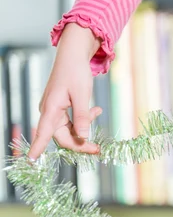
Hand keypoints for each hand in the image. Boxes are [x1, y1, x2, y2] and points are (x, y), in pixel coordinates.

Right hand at [28, 24, 103, 159]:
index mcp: (51, 109)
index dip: (37, 148)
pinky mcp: (62, 108)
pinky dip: (84, 118)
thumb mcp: (82, 95)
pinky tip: (96, 109)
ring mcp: (55, 110)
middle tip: (98, 149)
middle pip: (63, 137)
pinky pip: (72, 121)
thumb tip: (83, 136)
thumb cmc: (76, 72)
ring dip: (84, 128)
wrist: (73, 56)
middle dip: (81, 143)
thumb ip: (82, 116)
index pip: (43, 133)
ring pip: (69, 130)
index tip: (30, 160)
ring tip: (97, 111)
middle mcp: (50, 112)